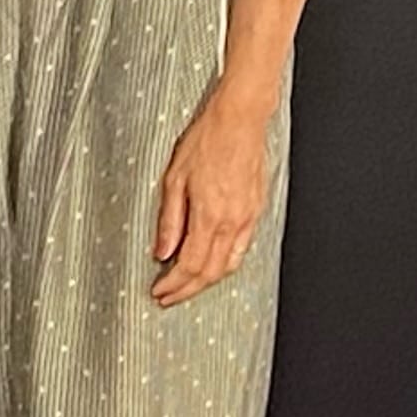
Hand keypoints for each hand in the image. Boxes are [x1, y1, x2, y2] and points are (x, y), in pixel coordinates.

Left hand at [150, 90, 273, 308]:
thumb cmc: (207, 140)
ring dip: (207, 282)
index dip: (174, 285)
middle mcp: (232, 222)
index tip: (159, 292)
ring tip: (188, 286)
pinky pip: (242, 249)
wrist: (240, 120)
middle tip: (169, 296)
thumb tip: (162, 251)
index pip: (190, 265)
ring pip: (229, 265)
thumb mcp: (174, 178)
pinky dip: (226, 264)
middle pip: (210, 273)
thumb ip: (169, 220)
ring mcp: (247, 218)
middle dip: (188, 290)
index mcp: (209, 215)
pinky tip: (213, 263)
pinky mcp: (256, 211)